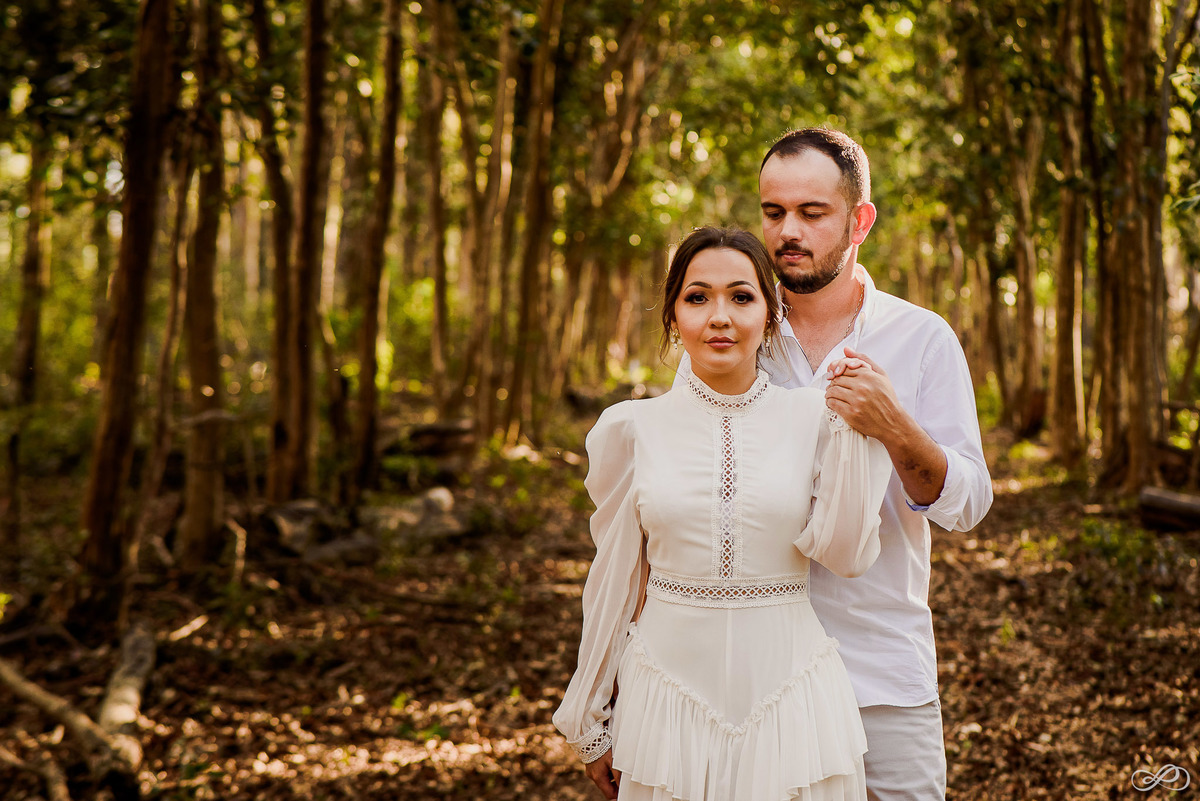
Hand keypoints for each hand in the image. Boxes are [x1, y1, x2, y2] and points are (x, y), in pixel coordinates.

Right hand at [584, 750, 620, 799]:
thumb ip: (618, 776)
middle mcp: (593, 776)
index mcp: (598, 778)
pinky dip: (606, 770)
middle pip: (606, 787)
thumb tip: (621, 787)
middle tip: (623, 779)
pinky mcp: (590, 765)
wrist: (590, 737)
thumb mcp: (613, 763)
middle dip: (614, 785)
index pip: (609, 794)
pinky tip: (609, 763)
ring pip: (603, 779)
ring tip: (617, 768)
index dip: (617, 794)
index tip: (624, 791)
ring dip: (610, 777)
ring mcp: (591, 770)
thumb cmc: (603, 749)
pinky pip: (600, 772)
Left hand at [828, 346, 947, 503]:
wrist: (892, 422)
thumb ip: (863, 360)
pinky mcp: (851, 414)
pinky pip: (832, 404)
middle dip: (832, 382)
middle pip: (837, 379)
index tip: (836, 375)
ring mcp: (856, 401)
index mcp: (869, 375)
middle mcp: (862, 387)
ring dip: (829, 392)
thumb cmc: (887, 398)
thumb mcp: (880, 375)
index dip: (837, 371)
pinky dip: (829, 402)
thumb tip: (846, 349)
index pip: (844, 367)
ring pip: (832, 391)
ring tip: (831, 394)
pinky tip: (833, 403)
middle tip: (833, 386)